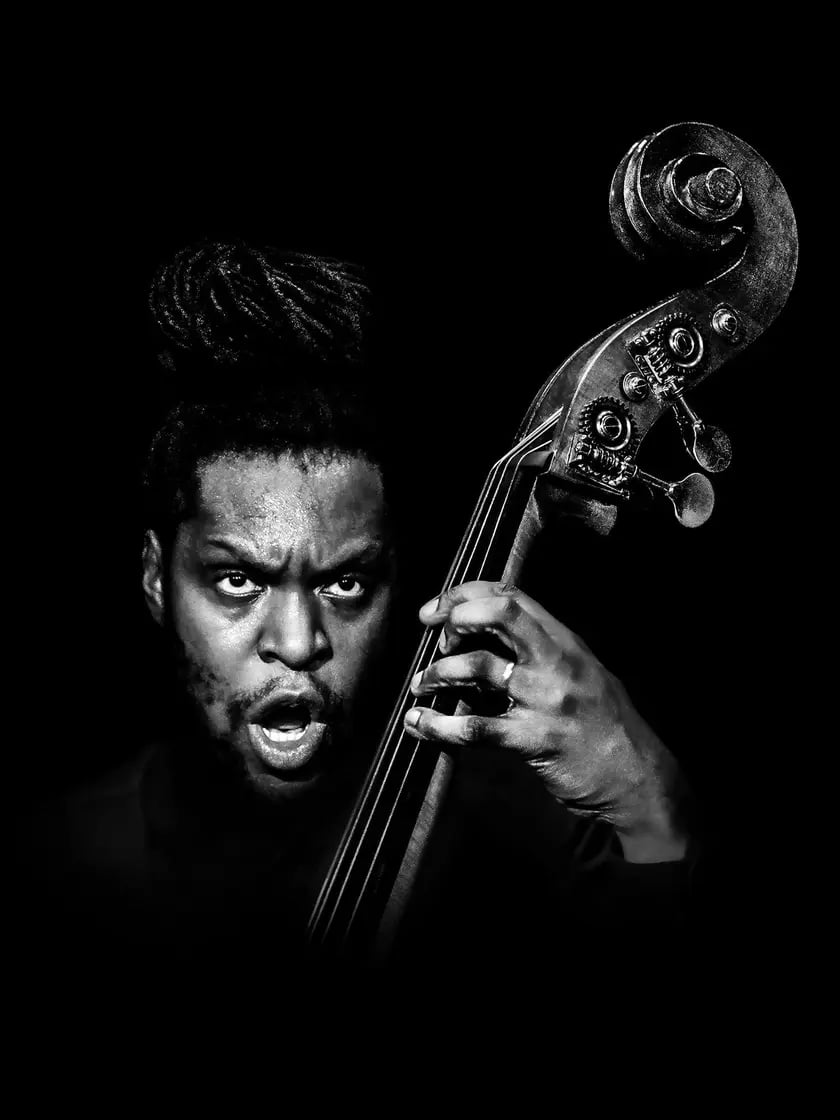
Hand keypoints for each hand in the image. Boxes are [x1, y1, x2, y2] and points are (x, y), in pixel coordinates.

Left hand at [404, 581, 688, 862]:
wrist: (636, 778)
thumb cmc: (603, 726)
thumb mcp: (582, 673)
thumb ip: (540, 652)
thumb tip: (479, 635)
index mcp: (566, 641)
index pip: (510, 596)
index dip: (465, 594)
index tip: (437, 609)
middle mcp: (557, 662)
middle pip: (499, 613)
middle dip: (455, 617)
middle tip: (434, 637)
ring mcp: (546, 700)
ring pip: (478, 666)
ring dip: (438, 674)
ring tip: (422, 684)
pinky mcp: (534, 740)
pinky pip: (474, 727)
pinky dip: (437, 724)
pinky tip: (417, 722)